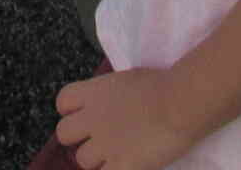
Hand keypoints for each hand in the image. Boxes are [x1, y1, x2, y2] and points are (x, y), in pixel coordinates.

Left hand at [54, 67, 196, 169]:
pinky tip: (128, 166)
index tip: (86, 115)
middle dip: (79, 138)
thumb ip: (112, 95)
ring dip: (98, 160)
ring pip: (82, 160)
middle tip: (98, 140)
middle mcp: (92, 119)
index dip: (71, 111)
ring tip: (118, 155)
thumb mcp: (128, 80)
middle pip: (64, 134)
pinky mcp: (120, 166)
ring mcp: (104, 144)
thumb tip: (115, 103)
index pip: (63, 102)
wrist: (178, 104)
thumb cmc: (161, 85)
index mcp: (94, 93)